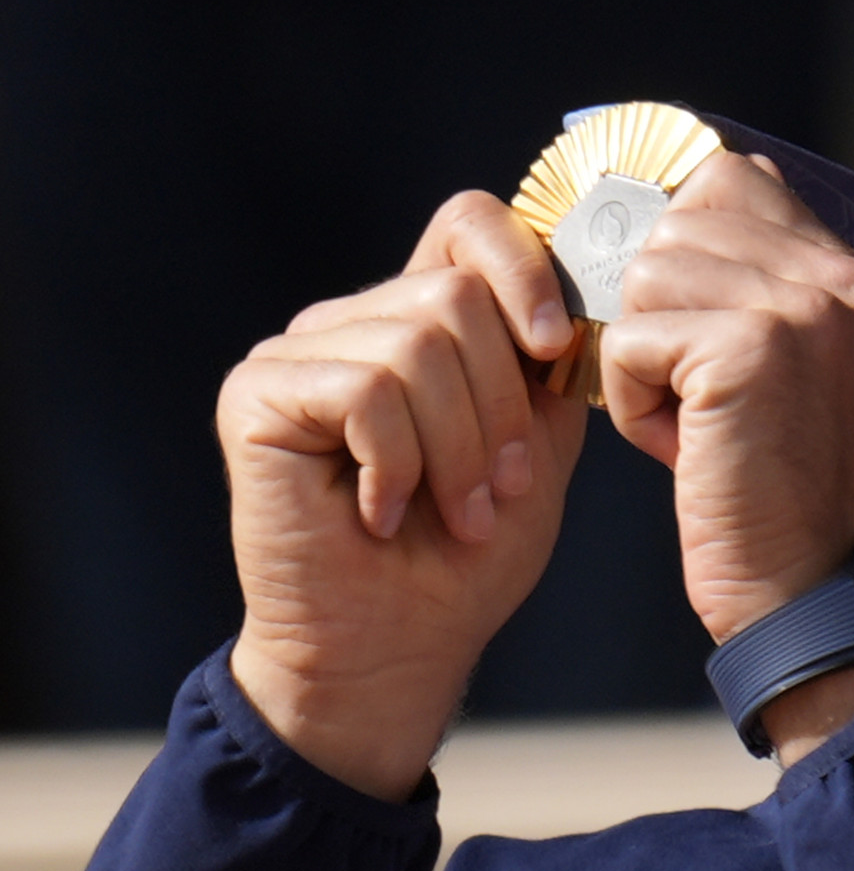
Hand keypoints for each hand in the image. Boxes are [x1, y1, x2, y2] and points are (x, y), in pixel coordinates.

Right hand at [219, 192, 584, 800]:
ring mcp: (298, 353)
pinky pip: (364, 389)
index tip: (555, 347)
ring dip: (456, 448)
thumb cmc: (470, 553)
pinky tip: (381, 512)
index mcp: (424, 317)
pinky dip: (397, 462)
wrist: (399, 648)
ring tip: (453, 511)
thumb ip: (550, 361)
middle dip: (500, 405)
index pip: (471, 223)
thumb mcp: (540, 442)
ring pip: (416, 346)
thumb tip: (581, 296)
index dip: (524, 268)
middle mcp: (355, 320)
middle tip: (498, 488)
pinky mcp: (255, 395)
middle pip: (458, 295)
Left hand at [601, 150, 853, 660]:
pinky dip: (632, 399)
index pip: (731, 176)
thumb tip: (659, 204)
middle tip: (687, 384)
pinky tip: (680, 445)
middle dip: (653, 304)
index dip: (677, 232)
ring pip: (644, 275)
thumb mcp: (782, 362)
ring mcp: (802, 307)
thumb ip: (748, 283)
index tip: (676, 307)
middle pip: (676, 221)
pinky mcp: (751, 349)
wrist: (804, 587)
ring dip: (640, 353)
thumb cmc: (771, 483)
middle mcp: (838, 275)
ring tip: (689, 417)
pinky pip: (631, 337)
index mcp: (851, 271)